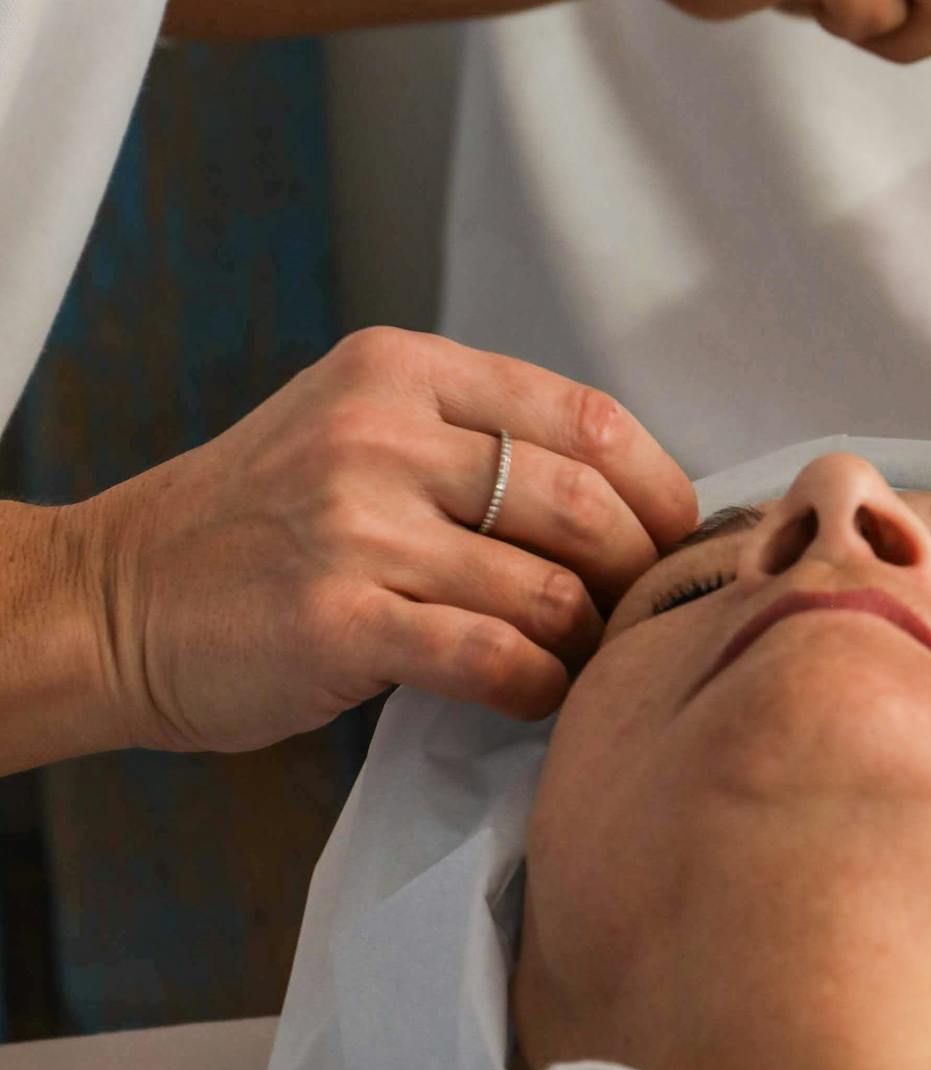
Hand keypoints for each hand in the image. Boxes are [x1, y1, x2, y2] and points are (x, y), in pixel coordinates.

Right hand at [62, 329, 696, 752]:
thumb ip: (470, 438)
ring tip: (588, 664)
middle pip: (584, 503)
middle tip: (647, 617)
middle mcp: (380, 433)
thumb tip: (628, 498)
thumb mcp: (355, 427)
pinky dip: (539, 689)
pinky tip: (537, 699)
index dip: (659, 488)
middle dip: (640, 573)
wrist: (115, 600)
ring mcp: (356, 526)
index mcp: (401, 369)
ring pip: (548, 588)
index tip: (677, 539)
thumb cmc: (255, 525)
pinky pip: (491, 658)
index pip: (587, 417)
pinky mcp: (337, 621)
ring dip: (592, 642)